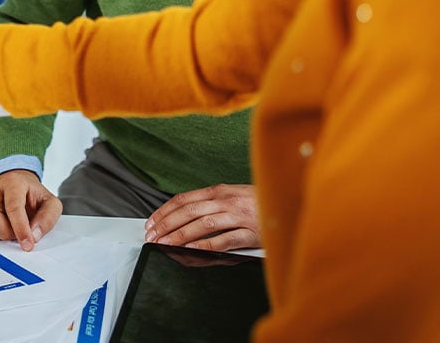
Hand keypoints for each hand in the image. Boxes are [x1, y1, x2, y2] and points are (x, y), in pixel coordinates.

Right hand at [0, 171, 61, 251]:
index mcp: (14, 183)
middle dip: (3, 232)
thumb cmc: (32, 195)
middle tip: (13, 236)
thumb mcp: (50, 203)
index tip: (27, 245)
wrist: (17, 182)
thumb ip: (47, 219)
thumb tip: (34, 235)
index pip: (13, 207)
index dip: (20, 229)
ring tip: (3, 231)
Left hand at [144, 183, 260, 251]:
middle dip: (167, 223)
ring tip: (166, 243)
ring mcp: (237, 216)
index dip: (165, 210)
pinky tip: (193, 250)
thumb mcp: (231, 195)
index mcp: (218, 190)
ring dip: (181, 234)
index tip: (151, 222)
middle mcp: (225, 201)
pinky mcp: (250, 233)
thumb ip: (211, 203)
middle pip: (189, 211)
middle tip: (152, 235)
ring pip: (203, 224)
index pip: (184, 199)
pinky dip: (206, 244)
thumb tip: (184, 214)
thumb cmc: (258, 201)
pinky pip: (224, 239)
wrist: (288, 201)